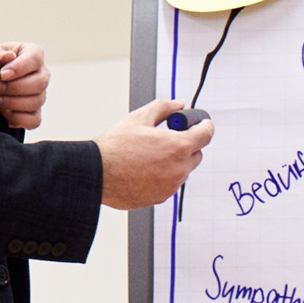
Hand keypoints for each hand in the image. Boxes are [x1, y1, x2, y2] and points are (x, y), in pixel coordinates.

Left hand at [0, 42, 48, 129]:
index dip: (19, 68)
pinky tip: (3, 111)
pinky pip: (34, 120)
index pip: (35, 59)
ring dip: (11, 103)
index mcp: (32, 53)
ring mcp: (40, 95)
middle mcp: (41, 74)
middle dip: (13, 88)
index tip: (2, 74)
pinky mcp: (34, 113)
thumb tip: (8, 56)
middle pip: (39, 83)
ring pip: (36, 102)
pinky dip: (16, 118)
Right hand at [96, 99, 213, 209]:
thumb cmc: (115, 148)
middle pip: (197, 154)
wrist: (96, 174)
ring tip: (150, 156)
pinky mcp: (161, 197)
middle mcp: (179, 169)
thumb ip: (164, 108)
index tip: (201, 124)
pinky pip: (170, 184)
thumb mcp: (139, 118)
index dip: (205, 126)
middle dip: (188, 145)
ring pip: (182, 170)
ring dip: (175, 162)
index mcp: (178, 146)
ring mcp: (171, 186)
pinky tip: (145, 170)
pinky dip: (164, 176)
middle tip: (169, 139)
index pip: (206, 135)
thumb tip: (178, 104)